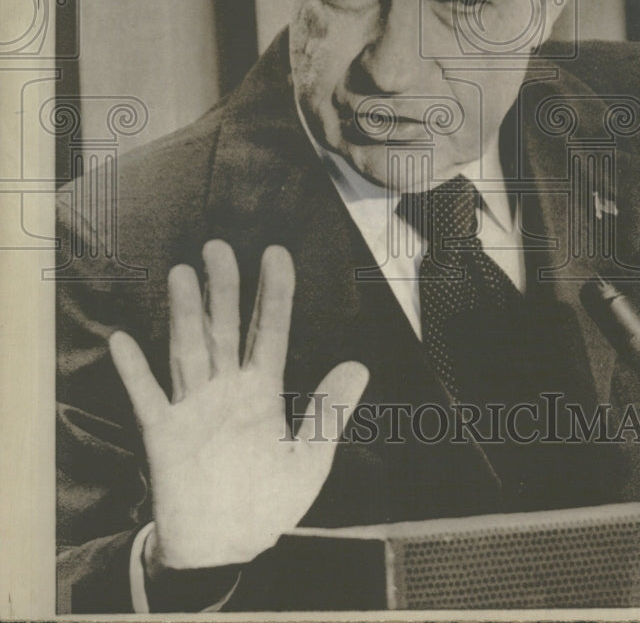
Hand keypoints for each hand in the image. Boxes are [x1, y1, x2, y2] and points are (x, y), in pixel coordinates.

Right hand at [109, 241, 368, 570]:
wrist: (227, 548)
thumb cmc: (269, 501)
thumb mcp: (310, 458)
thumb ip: (330, 411)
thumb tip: (359, 364)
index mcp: (263, 391)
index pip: (270, 331)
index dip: (275, 293)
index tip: (276, 253)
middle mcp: (227, 389)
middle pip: (225, 329)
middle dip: (223, 289)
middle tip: (218, 247)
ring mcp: (194, 408)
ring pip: (190, 350)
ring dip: (185, 314)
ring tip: (182, 273)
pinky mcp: (164, 435)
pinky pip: (148, 398)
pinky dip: (135, 371)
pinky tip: (123, 340)